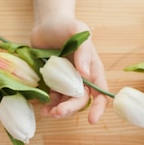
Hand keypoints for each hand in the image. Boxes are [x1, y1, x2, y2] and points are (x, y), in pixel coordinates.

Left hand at [30, 0, 108, 122]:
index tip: (92, 120)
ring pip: (66, 103)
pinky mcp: (54, 84)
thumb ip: (84, 51)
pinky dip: (49, 106)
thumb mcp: (78, 31)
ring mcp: (67, 83)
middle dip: (70, 109)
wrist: (45, 24)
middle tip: (58, 112)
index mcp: (93, 70)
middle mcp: (82, 79)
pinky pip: (53, 99)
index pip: (101, 93)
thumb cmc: (65, 25)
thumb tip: (85, 74)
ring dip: (59, 111)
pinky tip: (42, 108)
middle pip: (80, 101)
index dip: (98, 108)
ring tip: (48, 113)